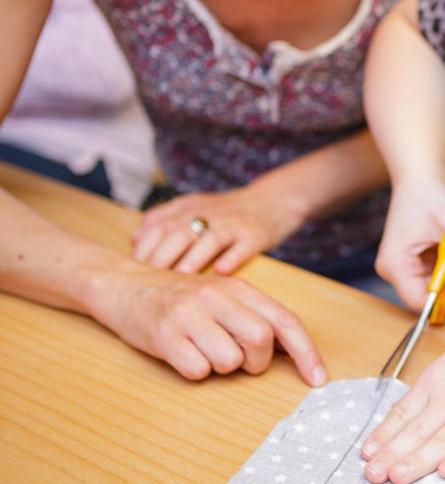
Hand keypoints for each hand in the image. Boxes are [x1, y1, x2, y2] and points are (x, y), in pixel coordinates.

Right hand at [91, 265, 327, 385]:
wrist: (124, 285)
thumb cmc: (183, 298)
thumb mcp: (224, 297)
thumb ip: (257, 317)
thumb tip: (294, 351)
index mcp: (240, 288)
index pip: (285, 321)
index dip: (306, 352)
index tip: (318, 379)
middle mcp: (217, 297)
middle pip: (260, 342)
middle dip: (256, 363)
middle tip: (240, 361)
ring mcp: (190, 315)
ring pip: (229, 361)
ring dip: (222, 367)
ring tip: (204, 350)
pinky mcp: (164, 335)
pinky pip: (197, 370)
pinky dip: (195, 370)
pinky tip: (183, 353)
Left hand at [131, 187, 303, 274]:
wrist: (272, 201)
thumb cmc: (228, 212)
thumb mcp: (193, 206)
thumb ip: (163, 218)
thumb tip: (134, 239)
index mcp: (189, 209)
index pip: (159, 226)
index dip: (145, 248)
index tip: (134, 269)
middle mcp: (209, 215)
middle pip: (179, 233)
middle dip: (162, 257)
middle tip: (149, 282)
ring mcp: (233, 225)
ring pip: (209, 240)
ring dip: (193, 260)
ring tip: (180, 280)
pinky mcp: (255, 236)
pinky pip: (243, 247)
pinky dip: (232, 258)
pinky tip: (222, 271)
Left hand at [361, 332, 444, 483]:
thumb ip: (429, 389)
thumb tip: (401, 417)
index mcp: (439, 379)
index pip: (404, 411)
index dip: (384, 434)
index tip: (366, 453)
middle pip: (419, 429)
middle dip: (393, 453)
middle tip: (373, 474)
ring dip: (420, 460)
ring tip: (398, 476)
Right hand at [375, 180, 444, 312]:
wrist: (419, 182)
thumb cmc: (427, 196)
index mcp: (396, 262)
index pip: (417, 299)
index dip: (443, 302)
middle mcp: (395, 269)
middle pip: (428, 296)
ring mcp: (404, 267)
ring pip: (435, 287)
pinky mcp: (414, 264)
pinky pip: (437, 276)